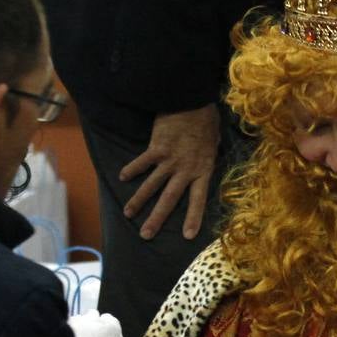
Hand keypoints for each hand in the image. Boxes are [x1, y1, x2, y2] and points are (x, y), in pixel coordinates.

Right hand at [120, 103, 219, 240]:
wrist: (192, 100)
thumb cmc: (206, 118)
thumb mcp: (214, 139)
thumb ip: (209, 151)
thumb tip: (209, 151)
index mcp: (203, 169)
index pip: (198, 199)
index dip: (193, 217)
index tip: (187, 236)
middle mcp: (185, 169)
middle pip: (169, 199)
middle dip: (157, 219)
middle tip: (146, 235)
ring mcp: (169, 160)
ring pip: (152, 186)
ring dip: (138, 201)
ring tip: (128, 214)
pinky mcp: (156, 148)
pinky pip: (142, 162)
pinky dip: (132, 169)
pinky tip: (122, 178)